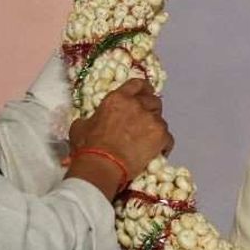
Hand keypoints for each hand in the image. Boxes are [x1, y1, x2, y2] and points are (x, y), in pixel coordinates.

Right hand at [67, 78, 172, 192]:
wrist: (102, 165)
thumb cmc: (88, 146)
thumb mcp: (80, 126)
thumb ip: (92, 118)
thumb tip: (93, 120)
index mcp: (118, 99)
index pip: (137, 84)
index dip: (143, 89)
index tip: (144, 94)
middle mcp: (137, 105)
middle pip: (153, 100)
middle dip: (150, 109)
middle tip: (144, 121)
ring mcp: (151, 119)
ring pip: (161, 119)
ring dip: (155, 127)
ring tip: (147, 140)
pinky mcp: (161, 135)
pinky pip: (168, 138)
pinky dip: (164, 145)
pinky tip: (157, 152)